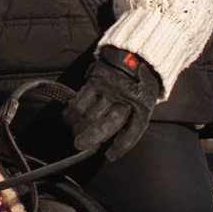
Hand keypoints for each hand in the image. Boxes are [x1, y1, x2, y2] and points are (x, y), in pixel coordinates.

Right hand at [61, 45, 163, 160]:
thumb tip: (109, 141)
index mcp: (143, 106)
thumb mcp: (144, 102)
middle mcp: (127, 98)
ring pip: (91, 113)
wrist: (136, 55)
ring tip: (73, 132)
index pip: (133, 132)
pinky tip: (68, 118)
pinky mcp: (97, 80)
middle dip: (92, 137)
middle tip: (80, 145)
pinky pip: (81, 100)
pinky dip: (72, 112)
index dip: (121, 147)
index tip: (109, 156)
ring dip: (79, 126)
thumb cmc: (139, 86)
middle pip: (108, 124)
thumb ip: (131, 119)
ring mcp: (110, 89)